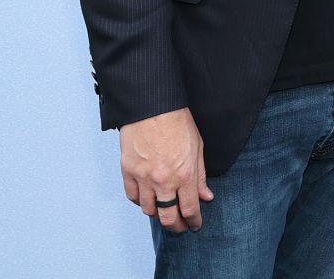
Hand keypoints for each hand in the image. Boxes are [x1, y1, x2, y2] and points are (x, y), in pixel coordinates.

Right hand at [120, 108, 213, 231]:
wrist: (153, 106)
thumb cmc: (177, 122)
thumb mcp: (198, 148)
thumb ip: (200, 176)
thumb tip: (205, 196)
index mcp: (184, 174)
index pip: (189, 209)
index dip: (193, 221)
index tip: (195, 224)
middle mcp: (163, 180)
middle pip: (168, 217)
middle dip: (176, 226)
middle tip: (180, 227)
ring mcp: (143, 177)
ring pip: (149, 210)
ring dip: (158, 215)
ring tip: (164, 213)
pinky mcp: (128, 171)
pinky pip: (132, 197)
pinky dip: (140, 202)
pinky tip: (147, 199)